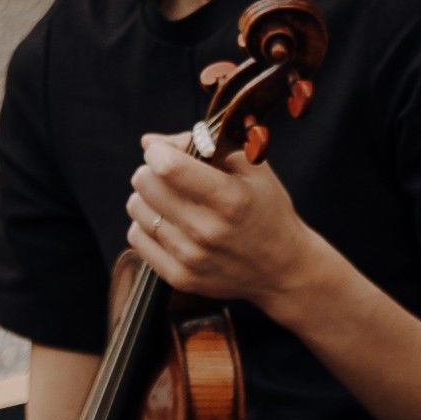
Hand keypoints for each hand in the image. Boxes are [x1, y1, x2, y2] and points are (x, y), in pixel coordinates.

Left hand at [124, 126, 330, 317]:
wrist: (283, 269)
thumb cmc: (267, 210)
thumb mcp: (252, 168)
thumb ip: (205, 145)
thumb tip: (149, 142)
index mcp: (230, 199)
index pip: (168, 166)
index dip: (158, 151)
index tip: (163, 151)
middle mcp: (208, 230)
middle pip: (145, 184)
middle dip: (152, 171)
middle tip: (169, 175)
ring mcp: (192, 257)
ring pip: (137, 208)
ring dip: (148, 198)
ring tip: (170, 200)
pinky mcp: (180, 277)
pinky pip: (136, 238)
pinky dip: (146, 225)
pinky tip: (168, 222)